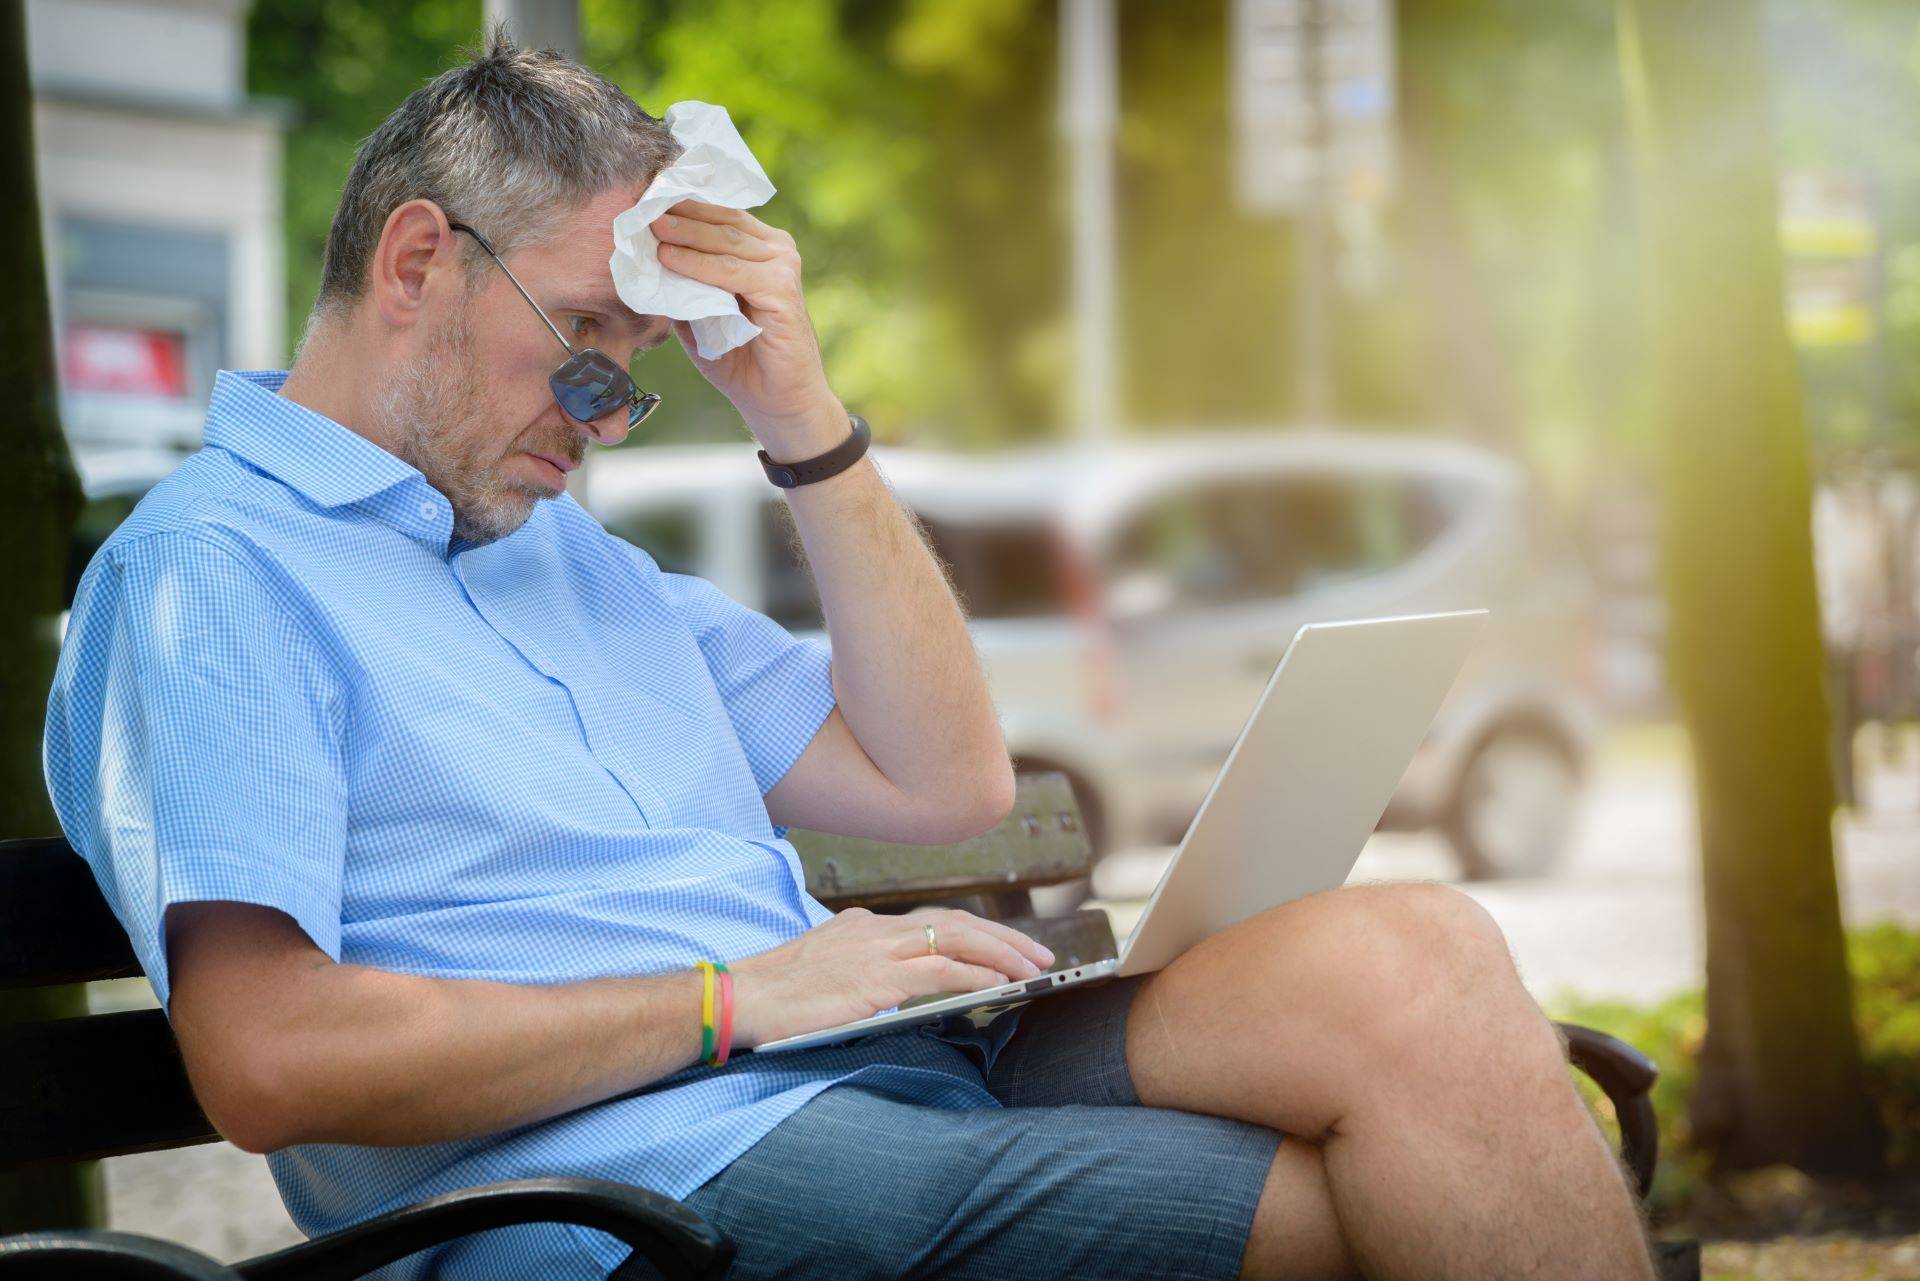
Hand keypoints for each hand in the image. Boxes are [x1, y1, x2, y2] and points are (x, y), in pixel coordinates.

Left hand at [649, 198, 843, 451]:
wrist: (777, 402)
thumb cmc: (739, 358)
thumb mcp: (700, 311)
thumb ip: (683, 281)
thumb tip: (643, 250)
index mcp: (759, 247)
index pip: (716, 213)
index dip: (680, 202)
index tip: (641, 193)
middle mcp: (776, 249)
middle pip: (720, 219)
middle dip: (678, 210)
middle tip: (639, 200)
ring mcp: (783, 267)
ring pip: (724, 241)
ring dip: (683, 232)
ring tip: (648, 225)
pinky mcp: (782, 290)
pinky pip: (731, 271)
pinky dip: (697, 265)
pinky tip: (668, 258)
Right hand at [727, 907, 1057, 1049]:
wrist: (740, 998)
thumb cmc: (776, 995)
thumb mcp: (828, 971)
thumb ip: (865, 971)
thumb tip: (901, 988)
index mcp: (866, 927)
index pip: (936, 921)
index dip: (978, 932)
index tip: (1008, 946)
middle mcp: (877, 929)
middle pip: (956, 922)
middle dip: (1004, 937)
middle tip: (1039, 954)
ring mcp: (877, 950)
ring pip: (957, 940)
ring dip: (1002, 953)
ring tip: (1033, 968)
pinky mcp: (876, 978)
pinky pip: (940, 971)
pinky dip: (976, 974)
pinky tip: (1000, 984)